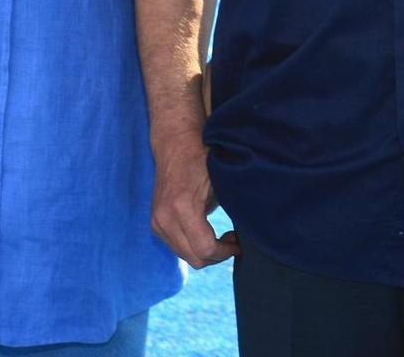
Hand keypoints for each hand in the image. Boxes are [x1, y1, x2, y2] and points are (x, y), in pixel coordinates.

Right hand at [150, 139, 238, 268]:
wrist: (175, 144)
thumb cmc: (202, 159)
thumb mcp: (221, 184)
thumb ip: (230, 210)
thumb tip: (247, 235)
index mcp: (182, 207)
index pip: (205, 248)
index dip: (226, 251)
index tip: (239, 243)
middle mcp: (165, 218)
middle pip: (194, 258)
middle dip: (217, 255)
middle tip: (232, 242)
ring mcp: (157, 222)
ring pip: (185, 255)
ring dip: (204, 252)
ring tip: (220, 237)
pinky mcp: (155, 223)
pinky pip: (177, 246)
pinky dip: (193, 246)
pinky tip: (205, 233)